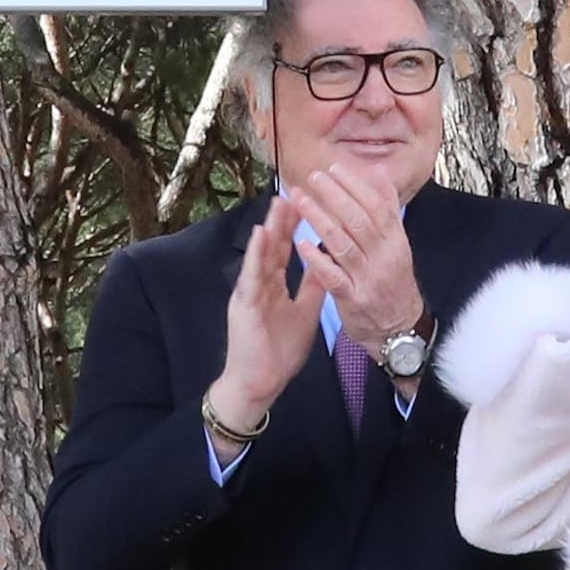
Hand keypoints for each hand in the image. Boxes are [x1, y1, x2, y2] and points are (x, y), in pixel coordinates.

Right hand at [211, 187, 321, 443]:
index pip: (285, 247)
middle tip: (295, 187)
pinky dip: (256, 255)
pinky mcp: (243, 304)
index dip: (295, 224)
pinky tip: (261, 234)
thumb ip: (313, 286)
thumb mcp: (305, 312)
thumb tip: (326, 262)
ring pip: (261, 254)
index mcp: (272, 284)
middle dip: (284, 217)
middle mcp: (259, 282)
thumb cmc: (278, 351)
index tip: (308, 200)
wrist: (260, 382)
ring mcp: (249, 291)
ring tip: (279, 201)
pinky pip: (251, 275)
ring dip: (270, 227)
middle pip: (273, 243)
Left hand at [287, 156, 427, 354]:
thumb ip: (387, 211)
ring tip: (300, 201)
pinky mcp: (354, 300)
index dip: (355, 185)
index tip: (334, 168)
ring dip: (320, 220)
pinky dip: (317, 259)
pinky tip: (301, 244)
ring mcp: (369, 279)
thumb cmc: (392, 283)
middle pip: (359, 220)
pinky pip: (333, 277)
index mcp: (396, 241)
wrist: (399, 330)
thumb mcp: (397, 246)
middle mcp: (385, 256)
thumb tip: (380, 173)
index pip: (377, 205)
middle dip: (334, 196)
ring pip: (344, 244)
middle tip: (312, 178)